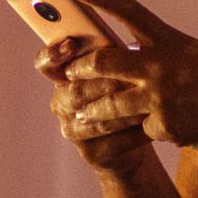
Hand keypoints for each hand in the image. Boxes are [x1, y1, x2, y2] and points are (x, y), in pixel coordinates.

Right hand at [35, 36, 152, 174]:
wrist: (135, 136)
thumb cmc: (127, 90)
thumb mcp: (119, 68)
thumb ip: (113, 55)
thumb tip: (125, 44)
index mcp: (63, 77)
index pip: (45, 63)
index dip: (53, 54)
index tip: (70, 45)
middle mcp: (61, 103)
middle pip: (74, 92)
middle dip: (100, 86)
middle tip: (122, 80)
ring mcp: (73, 130)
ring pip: (96, 120)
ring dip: (123, 112)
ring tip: (145, 104)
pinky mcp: (91, 153)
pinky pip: (113, 142)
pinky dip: (135, 132)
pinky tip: (152, 123)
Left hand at [62, 0, 197, 156]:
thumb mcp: (194, 56)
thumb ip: (162, 54)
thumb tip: (127, 58)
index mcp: (172, 41)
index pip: (130, 11)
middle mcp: (163, 65)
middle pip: (104, 62)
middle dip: (80, 69)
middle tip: (70, 72)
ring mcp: (161, 96)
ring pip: (109, 103)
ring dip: (92, 109)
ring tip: (80, 112)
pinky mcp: (163, 125)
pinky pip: (138, 128)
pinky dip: (141, 129)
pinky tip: (151, 131)